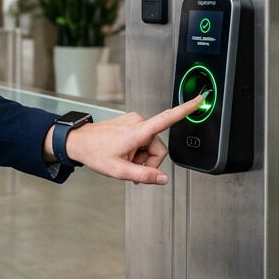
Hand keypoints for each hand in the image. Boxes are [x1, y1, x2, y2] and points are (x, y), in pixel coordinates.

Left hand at [61, 95, 204, 184]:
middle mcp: (138, 122)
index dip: (186, 109)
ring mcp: (134, 121)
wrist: (78, 142)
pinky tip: (124, 154)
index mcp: (138, 131)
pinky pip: (143, 140)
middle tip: (131, 169)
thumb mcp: (119, 171)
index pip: (167, 118)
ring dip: (141, 157)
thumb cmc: (94, 152)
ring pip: (150, 145)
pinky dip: (137, 151)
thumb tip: (162, 179)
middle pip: (158, 147)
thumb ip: (143, 176)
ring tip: (124, 161)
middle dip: (148, 162)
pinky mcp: (131, 123)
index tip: (199, 100)